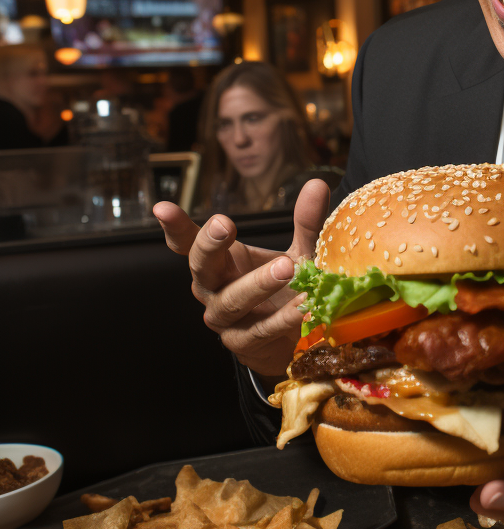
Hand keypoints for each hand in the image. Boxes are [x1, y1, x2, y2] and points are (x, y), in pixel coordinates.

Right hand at [153, 179, 330, 376]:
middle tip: (225, 224)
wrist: (291, 339)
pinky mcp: (244, 344)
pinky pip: (260, 329)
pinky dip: (282, 317)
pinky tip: (303, 304)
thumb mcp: (298, 252)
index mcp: (220, 261)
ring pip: (231, 300)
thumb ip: (305, 223)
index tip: (162, 208)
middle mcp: (213, 288)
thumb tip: (317, 184)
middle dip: (211, 245)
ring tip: (287, 268)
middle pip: (201, 266)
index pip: (189, 243)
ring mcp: (225, 319)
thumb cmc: (286, 289)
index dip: (175, 227)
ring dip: (258, 283)